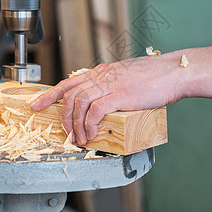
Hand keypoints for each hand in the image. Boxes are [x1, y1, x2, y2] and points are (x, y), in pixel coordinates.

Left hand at [30, 53, 185, 144]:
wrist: (174, 72)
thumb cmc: (155, 77)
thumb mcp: (127, 77)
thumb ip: (112, 86)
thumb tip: (104, 102)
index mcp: (102, 72)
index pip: (69, 82)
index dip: (50, 94)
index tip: (37, 104)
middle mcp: (102, 76)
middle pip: (70, 95)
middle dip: (62, 117)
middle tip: (65, 133)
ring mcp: (111, 85)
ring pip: (79, 104)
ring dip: (75, 125)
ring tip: (80, 139)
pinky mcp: (121, 95)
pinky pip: (96, 111)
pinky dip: (89, 124)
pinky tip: (91, 133)